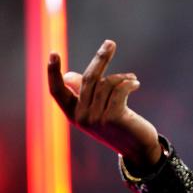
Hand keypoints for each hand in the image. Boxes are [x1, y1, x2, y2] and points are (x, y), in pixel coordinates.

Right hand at [47, 39, 161, 169]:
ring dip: (122, 77)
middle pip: (88, 79)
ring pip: (106, 84)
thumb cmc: (118, 125)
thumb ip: (84, 94)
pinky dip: (129, 83)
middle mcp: (81, 117)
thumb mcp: (97, 111)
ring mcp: (96, 118)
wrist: (138, 149)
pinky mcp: (113, 117)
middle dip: (100, 59)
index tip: (53, 53)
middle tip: (110, 43)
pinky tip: (136, 83)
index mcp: (73, 115)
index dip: (53, 73)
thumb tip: (69, 76)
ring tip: (132, 78)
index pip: (57, 91)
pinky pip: (119, 90)